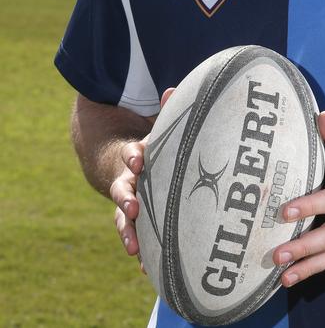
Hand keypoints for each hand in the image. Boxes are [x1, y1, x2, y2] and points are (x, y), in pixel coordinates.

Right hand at [110, 87, 174, 262]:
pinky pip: (135, 236)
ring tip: (134, 248)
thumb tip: (171, 89)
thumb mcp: (157, 127)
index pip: (131, 153)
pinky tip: (147, 270)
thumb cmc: (151, 145)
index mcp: (135, 156)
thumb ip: (166, 111)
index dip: (133, 155)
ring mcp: (128, 201)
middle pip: (121, 189)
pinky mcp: (134, 219)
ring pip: (123, 218)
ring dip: (128, 231)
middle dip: (126, 199)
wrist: (118, 161)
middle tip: (132, 208)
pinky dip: (141, 251)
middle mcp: (127, 180)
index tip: (138, 158)